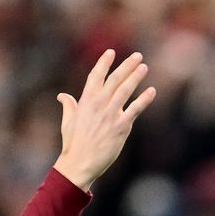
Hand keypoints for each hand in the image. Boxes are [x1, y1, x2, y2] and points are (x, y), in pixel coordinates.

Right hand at [53, 49, 157, 190]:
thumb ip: (69, 106)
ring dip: (135, 77)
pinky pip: (135, 109)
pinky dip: (144, 99)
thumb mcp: (68, 122)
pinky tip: (151, 91)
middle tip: (137, 56)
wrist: (79, 163)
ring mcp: (110, 114)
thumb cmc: (73, 144)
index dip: (104, 63)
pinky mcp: (121, 127)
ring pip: (125, 90)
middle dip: (126, 66)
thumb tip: (62, 96)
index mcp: (85, 101)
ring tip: (144, 67)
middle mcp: (99, 104)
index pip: (96, 76)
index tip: (111, 52)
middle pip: (115, 79)